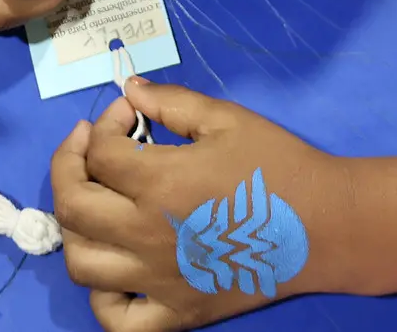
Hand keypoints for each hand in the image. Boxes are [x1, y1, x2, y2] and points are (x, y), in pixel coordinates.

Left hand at [51, 79, 344, 330]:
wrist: (328, 227)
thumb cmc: (279, 167)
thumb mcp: (226, 120)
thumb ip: (170, 102)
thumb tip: (127, 88)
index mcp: (159, 183)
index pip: (98, 152)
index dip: (103, 124)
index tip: (125, 115)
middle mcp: (146, 235)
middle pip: (72, 206)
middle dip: (68, 166)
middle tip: (88, 147)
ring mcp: (157, 281)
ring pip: (81, 263)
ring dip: (77, 227)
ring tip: (96, 203)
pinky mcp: (176, 314)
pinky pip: (117, 321)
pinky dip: (103, 299)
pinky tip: (114, 269)